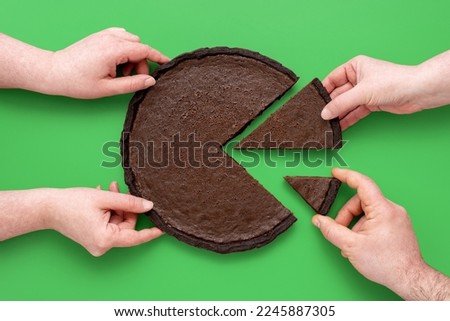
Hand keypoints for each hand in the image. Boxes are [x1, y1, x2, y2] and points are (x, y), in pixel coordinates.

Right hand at [45, 182, 163, 255]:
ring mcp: (97, 244)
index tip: (165, 228)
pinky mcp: (94, 239)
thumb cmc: (72, 203)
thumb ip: (129, 202)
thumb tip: (149, 206)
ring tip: (108, 189)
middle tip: (119, 189)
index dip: (152, 232)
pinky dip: (109, 211)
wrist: (47, 207)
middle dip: (126, 206)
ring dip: (116, 206)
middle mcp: (102, 246)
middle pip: (126, 226)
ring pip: (118, 223)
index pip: (136, 237)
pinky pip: (109, 224)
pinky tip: (103, 197)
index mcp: (105, 240)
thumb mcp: (105, 199)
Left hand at [49, 27, 169, 97]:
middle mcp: (110, 38)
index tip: (167, 64)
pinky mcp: (99, 36)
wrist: (54, 72)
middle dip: (141, 63)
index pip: (144, 50)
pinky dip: (124, 49)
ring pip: (131, 41)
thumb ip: (132, 84)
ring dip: (132, 56)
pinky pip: (121, 38)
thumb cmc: (77, 82)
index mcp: (113, 50)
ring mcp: (104, 35)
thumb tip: (150, 81)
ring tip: (120, 73)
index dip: (158, 57)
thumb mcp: (108, 88)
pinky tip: (116, 62)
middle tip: (132, 79)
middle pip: (139, 46)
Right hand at [312, 168, 449, 299]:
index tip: (335, 172)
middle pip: (361, 201)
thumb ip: (331, 231)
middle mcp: (392, 210)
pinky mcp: (397, 226)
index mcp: (383, 209)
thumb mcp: (351, 246)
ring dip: (354, 224)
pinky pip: (375, 219)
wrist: (409, 278)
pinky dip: (363, 228)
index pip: (363, 184)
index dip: (347, 176)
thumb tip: (318, 220)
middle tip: (340, 232)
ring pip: (367, 212)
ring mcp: (396, 218)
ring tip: (352, 244)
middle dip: (347, 215)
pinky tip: (361, 244)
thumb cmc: (387, 263)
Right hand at [321, 51, 449, 129]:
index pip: (332, 79)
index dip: (323, 91)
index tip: (313, 102)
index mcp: (354, 67)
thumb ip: (341, 104)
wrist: (417, 92)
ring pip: (346, 104)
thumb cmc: (393, 82)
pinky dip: (347, 119)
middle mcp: (358, 78)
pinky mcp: (371, 103)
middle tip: (317, 117)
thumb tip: (324, 113)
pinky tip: (339, 127)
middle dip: (330, 106)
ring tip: (326, 125)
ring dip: (338, 115)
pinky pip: (354, 112)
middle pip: (338, 94)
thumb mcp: (361, 92)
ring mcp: (364, 92)